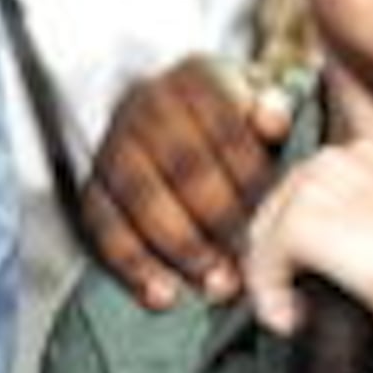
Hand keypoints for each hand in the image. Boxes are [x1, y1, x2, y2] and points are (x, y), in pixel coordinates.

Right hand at [84, 56, 292, 308]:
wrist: (186, 111)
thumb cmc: (241, 116)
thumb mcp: (265, 99)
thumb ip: (274, 110)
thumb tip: (273, 122)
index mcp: (196, 77)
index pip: (225, 132)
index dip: (251, 181)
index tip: (277, 220)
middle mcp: (147, 103)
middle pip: (182, 169)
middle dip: (220, 222)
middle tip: (252, 261)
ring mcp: (115, 143)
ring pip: (141, 201)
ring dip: (180, 250)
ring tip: (216, 285)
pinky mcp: (95, 183)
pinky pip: (103, 227)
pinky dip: (133, 266)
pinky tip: (161, 295)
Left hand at [241, 141, 372, 339]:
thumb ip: (352, 217)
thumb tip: (306, 251)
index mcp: (359, 151)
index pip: (299, 196)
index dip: (294, 245)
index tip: (300, 281)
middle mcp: (330, 159)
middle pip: (271, 215)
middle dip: (276, 263)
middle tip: (291, 304)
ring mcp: (311, 189)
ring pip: (261, 241)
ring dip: (270, 283)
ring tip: (292, 313)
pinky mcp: (299, 224)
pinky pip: (260, 268)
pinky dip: (268, 300)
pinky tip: (291, 319)